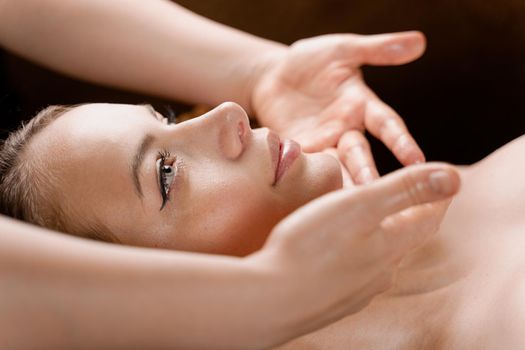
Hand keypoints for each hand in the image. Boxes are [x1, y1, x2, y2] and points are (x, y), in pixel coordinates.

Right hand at [250, 163, 459, 339]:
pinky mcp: (335, 301)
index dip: (436, 199)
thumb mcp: (359, 206)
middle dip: (409, 216)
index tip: (440, 183)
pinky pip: (357, 273)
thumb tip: (454, 178)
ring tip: (372, 222)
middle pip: (405, 240)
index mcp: (391, 246)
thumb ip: (405, 190)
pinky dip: (357, 254)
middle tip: (409, 199)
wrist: (271, 300)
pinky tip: (342, 253)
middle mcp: (381, 272)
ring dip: (381, 236)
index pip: (428, 220)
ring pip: (380, 258)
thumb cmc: (311, 246)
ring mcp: (358, 290)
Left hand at [251, 31, 425, 183]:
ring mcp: (321, 143)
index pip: (387, 125)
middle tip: (376, 193)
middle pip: (359, 154)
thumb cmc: (311, 61)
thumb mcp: (342, 49)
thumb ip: (376, 49)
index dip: (401, 142)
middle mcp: (345, 130)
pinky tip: (309, 197)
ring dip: (341, 184)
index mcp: (361, 105)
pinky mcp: (297, 151)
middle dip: (368, 172)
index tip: (417, 161)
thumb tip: (419, 41)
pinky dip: (308, 179)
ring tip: (347, 206)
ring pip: (334, 167)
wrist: (272, 76)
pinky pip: (303, 167)